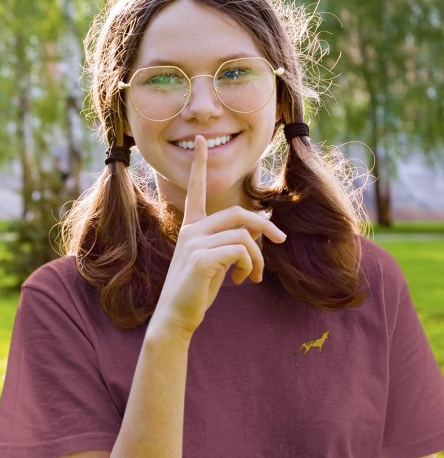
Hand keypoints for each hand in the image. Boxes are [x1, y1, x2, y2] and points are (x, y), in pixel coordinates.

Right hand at [151, 135, 286, 338]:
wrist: (176, 316)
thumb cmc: (197, 290)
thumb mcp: (216, 262)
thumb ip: (232, 243)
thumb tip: (262, 230)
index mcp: (191, 228)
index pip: (196, 190)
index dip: (200, 165)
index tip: (203, 141)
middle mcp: (191, 231)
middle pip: (238, 213)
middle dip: (264, 225)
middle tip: (281, 240)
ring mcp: (195, 243)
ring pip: (244, 235)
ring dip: (258, 257)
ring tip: (253, 275)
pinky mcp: (202, 259)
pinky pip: (241, 250)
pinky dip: (250, 266)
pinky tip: (241, 280)